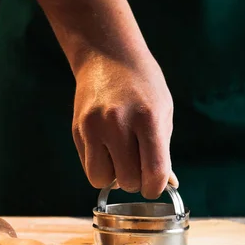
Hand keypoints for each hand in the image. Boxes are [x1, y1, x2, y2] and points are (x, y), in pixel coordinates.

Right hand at [71, 49, 177, 198]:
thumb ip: (163, 150)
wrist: (108, 56)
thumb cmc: (144, 86)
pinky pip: (88, 165)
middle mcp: (118, 123)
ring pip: (101, 179)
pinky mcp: (77, 130)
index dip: (156, 187)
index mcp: (148, 118)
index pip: (153, 171)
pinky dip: (100, 164)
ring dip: (114, 176)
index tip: (155, 184)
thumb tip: (167, 184)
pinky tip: (108, 145)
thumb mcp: (163, 112)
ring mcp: (93, 127)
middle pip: (127, 180)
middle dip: (136, 181)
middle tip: (139, 166)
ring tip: (121, 158)